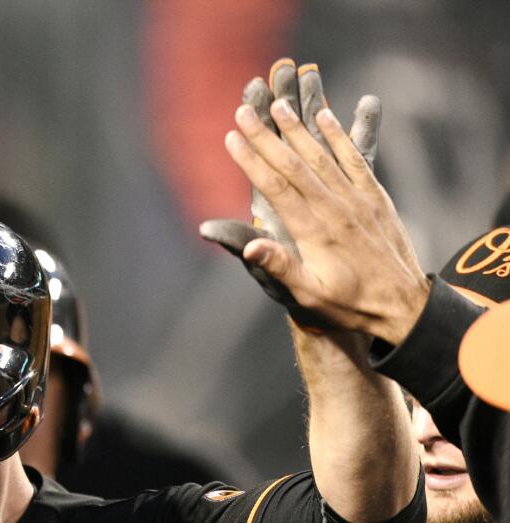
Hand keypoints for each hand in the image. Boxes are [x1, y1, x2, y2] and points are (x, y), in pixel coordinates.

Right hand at [200, 60, 382, 329]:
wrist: (402, 305)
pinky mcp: (375, 197)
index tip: (232, 137)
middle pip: (294, 163)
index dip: (251, 160)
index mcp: (314, 230)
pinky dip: (339, 136)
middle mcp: (335, 208)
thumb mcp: (309, 294)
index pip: (276, 186)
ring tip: (279, 104)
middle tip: (246, 110)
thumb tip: (251, 247)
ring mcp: (357, 199)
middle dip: (267, 135)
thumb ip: (279, 267)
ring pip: (322, 155)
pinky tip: (326, 116)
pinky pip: (354, 160)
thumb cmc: (349, 304)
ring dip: (298, 128)